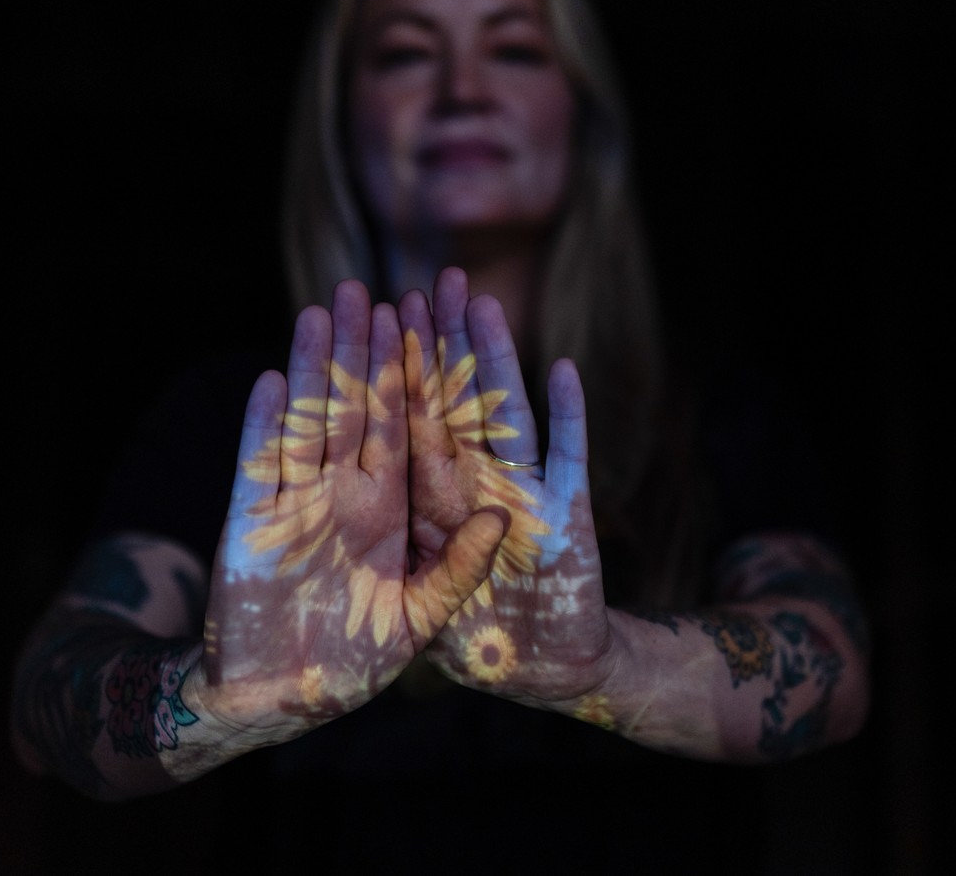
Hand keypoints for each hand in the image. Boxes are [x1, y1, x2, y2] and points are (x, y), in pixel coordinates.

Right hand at [194, 280, 504, 743]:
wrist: (279, 702)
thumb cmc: (355, 663)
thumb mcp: (425, 617)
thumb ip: (461, 565)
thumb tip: (504, 515)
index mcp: (387, 511)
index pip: (403, 427)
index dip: (412, 374)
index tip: (421, 320)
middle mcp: (341, 497)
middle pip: (354, 409)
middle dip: (360, 350)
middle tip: (365, 287)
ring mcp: (294, 506)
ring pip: (307, 423)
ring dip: (314, 369)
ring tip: (321, 311)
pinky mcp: (250, 528)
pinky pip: (260, 468)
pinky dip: (266, 427)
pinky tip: (276, 381)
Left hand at [400, 268, 615, 712]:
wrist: (539, 677)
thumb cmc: (448, 650)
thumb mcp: (411, 610)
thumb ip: (399, 555)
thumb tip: (382, 501)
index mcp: (422, 510)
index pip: (405, 425)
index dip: (397, 370)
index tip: (386, 313)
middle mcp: (471, 493)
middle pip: (450, 404)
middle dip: (441, 342)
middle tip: (434, 279)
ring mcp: (522, 500)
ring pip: (503, 416)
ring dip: (496, 360)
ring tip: (481, 301)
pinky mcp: (572, 519)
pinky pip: (571, 461)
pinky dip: (573, 419)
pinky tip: (566, 372)